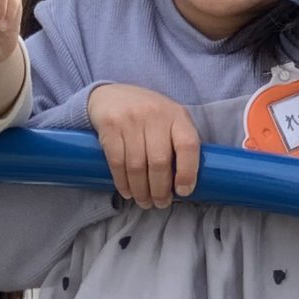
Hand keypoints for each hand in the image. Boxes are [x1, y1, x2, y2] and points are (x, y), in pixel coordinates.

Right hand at [86, 82, 200, 207]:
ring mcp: (130, 120)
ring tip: (144, 202)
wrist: (112, 95)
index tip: (183, 191)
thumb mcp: (170, 120)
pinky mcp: (110, 127)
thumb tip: (185, 183)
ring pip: (137, 166)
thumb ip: (178, 143)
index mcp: (176, 115)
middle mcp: (155, 115)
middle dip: (160, 190)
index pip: (188, 145)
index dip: (187, 172)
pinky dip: (122, 182)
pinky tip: (128, 192)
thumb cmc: (149, 115)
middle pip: (160, 162)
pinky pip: (117, 162)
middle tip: (160, 203)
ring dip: (141, 191)